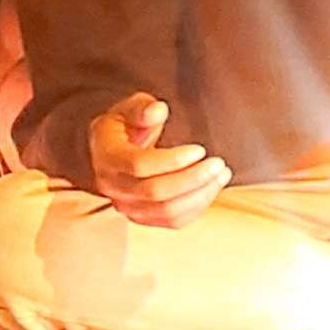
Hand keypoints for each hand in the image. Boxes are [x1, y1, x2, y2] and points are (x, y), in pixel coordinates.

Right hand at [85, 94, 228, 228]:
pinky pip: (172, 221)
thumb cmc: (126, 125)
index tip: (199, 150)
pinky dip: (196, 207)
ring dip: (199, 195)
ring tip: (221, 174)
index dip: (172, 160)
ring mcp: (125, 204)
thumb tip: (157, 111)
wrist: (114, 149)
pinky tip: (211, 188)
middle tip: (218, 163)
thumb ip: (142, 108)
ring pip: (166, 211)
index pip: (138, 165)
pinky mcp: (141, 216)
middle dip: (192, 178)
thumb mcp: (130, 108)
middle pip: (155, 192)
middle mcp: (112, 185)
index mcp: (108, 156)